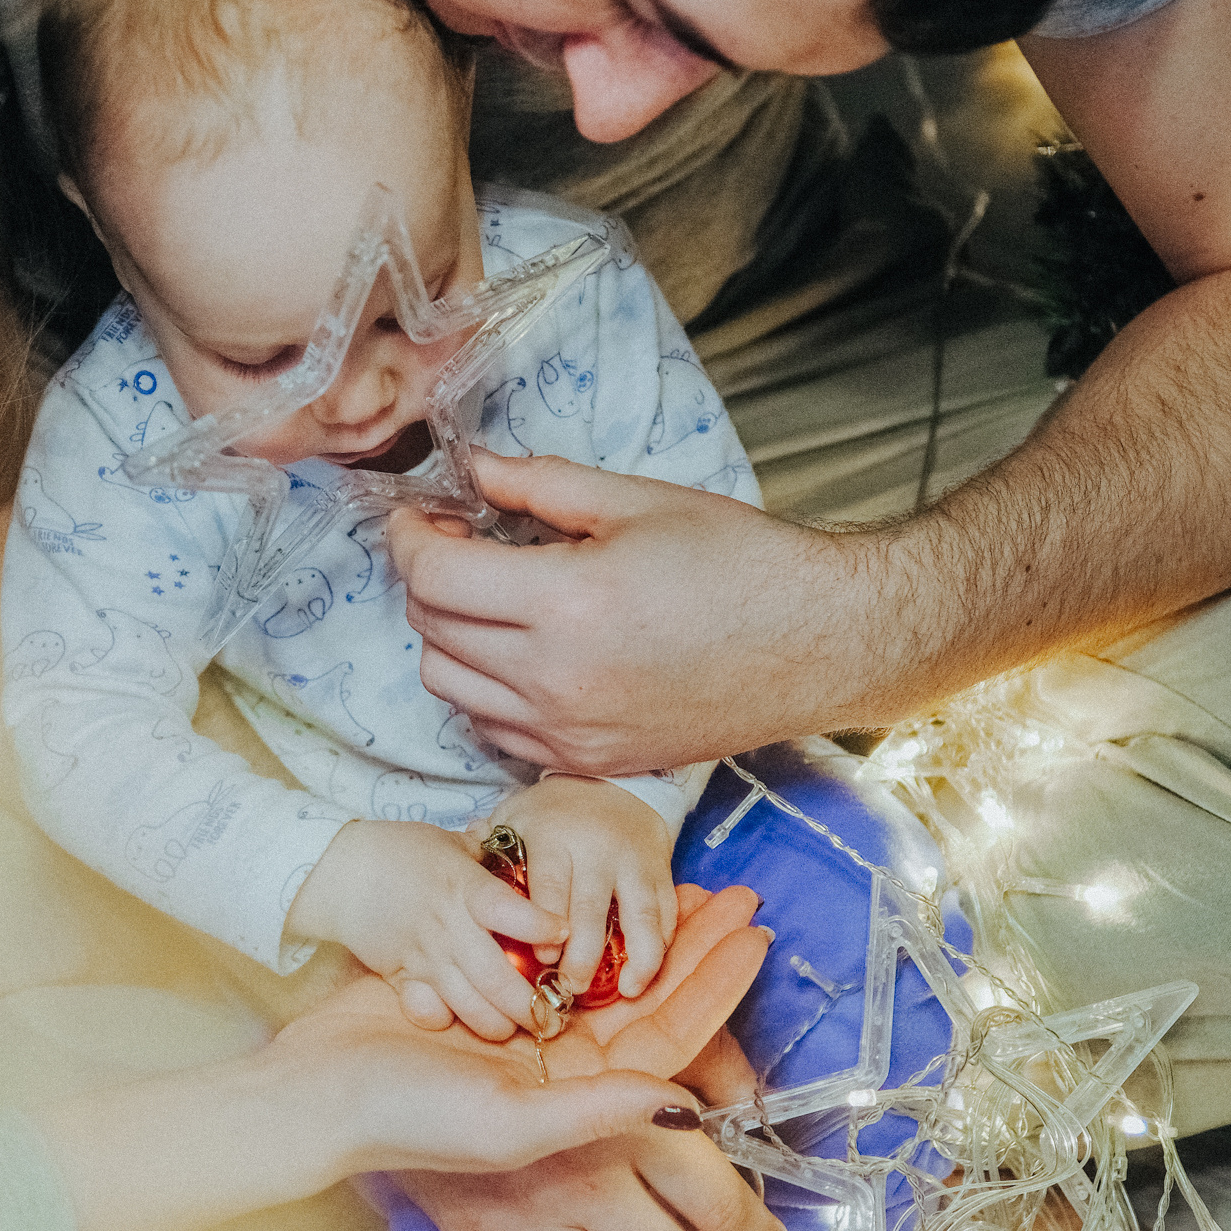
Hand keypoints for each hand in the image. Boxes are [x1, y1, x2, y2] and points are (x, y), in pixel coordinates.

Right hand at [287, 820, 566, 1040]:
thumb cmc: (401, 850)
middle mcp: (447, 927)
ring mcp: (423, 956)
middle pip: (496, 977)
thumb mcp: (450, 843)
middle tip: (555, 1016)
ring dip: (498, 1023)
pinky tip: (463, 1020)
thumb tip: (528, 854)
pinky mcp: (400, 977)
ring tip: (518, 1028)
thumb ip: (490, 856)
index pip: (508, 911)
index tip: (564, 934)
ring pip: (468, 1004)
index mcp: (462, 887)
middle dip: (531, 1004)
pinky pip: (427, 1011)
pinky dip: (447, 1020)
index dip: (540, 925)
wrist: (337, 870)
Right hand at [379, 885, 783, 1230]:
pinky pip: (550, 953)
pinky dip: (583, 918)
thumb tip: (689, 1104)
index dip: (713, 984)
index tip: (755, 936)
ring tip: (689, 883)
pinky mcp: (484, 992)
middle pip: (646, 995)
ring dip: (646, 926)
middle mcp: (559, 1063)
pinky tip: (607, 887)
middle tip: (738, 897)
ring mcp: (523, 1026)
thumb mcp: (512, 1124)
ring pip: (606, 970)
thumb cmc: (408, 1120)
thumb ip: (600, 1111)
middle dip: (693, 947)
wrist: (320, 1091)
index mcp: (576, 1096)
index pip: (668, 1035)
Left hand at [386, 449, 867, 777]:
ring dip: (448, 637)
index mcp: (567, 605)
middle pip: (430, 633)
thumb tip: (472, 470)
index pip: (432, 579)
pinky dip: (484, 689)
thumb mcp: (637, 500)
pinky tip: (520, 652)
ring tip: (489, 598)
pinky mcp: (588, 760)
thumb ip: (540, 484)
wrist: (821, 644)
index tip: (419, 517)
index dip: (409, 539)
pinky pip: (493, 729)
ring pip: (449, 688)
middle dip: (426, 580)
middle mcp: (556, 681)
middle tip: (457, 544)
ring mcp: (569, 732)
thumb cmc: (741, 563)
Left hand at [488, 775, 676, 997]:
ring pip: (641, 915)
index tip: (544, 963)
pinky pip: (666, 912)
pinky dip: (661, 946)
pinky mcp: (660, 870)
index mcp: (553, 837)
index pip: (550, 888)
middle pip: (591, 911)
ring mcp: (633, 860)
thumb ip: (486, 846)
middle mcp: (596, 849)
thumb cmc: (549, 813)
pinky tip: (646, 974)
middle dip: (584, 957)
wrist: (610, 782)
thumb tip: (454, 869)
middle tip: (571, 989)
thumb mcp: (514, 818)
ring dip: (637, 959)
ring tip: (626, 993)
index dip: (547, 930)